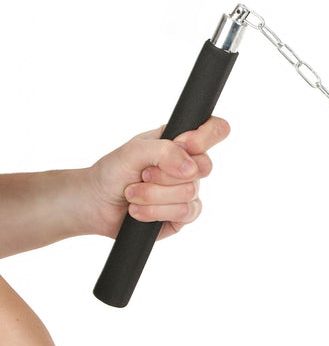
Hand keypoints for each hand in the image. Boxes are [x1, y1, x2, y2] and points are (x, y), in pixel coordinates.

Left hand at [86, 116, 229, 239]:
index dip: (205, 137)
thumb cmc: (113, 171)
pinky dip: (155, 211)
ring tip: (132, 193)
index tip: (183, 144)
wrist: (96, 203)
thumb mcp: (133, 150)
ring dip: (153, 194)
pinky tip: (138, 210)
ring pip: (189, 192)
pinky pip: (184, 212)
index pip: (215, 129)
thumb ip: (164, 150)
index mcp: (180, 142)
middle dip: (166, 173)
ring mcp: (188, 192)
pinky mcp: (183, 216)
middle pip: (204, 166)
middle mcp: (189, 166)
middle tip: (143, 173)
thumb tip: (191, 168)